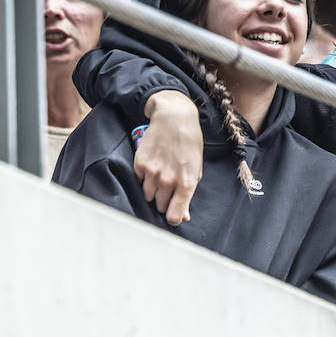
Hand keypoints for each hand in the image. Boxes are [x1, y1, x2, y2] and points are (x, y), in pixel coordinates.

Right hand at [136, 90, 203, 224]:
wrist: (174, 118)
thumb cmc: (190, 144)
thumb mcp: (196, 169)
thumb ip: (188, 194)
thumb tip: (183, 216)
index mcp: (186, 183)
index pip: (174, 216)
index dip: (173, 218)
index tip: (173, 214)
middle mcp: (168, 180)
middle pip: (160, 207)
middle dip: (164, 201)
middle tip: (169, 187)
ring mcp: (152, 173)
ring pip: (148, 196)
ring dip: (154, 191)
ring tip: (161, 175)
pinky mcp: (140, 164)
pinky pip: (140, 181)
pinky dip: (146, 177)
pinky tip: (154, 164)